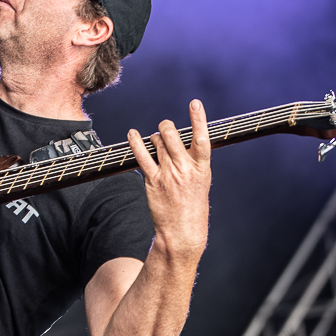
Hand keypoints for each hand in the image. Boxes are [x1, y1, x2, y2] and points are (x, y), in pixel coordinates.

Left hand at [128, 99, 211, 253]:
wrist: (183, 232)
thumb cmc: (193, 206)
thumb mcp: (202, 181)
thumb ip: (194, 161)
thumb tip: (183, 141)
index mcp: (202, 168)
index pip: (201, 138)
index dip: (198, 119)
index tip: (195, 103)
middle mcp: (185, 168)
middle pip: (172, 135)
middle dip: (167, 127)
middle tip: (166, 128)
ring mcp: (168, 174)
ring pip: (158, 142)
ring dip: (155, 138)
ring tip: (157, 143)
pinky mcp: (153, 181)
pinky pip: (142, 156)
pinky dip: (136, 142)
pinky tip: (132, 135)